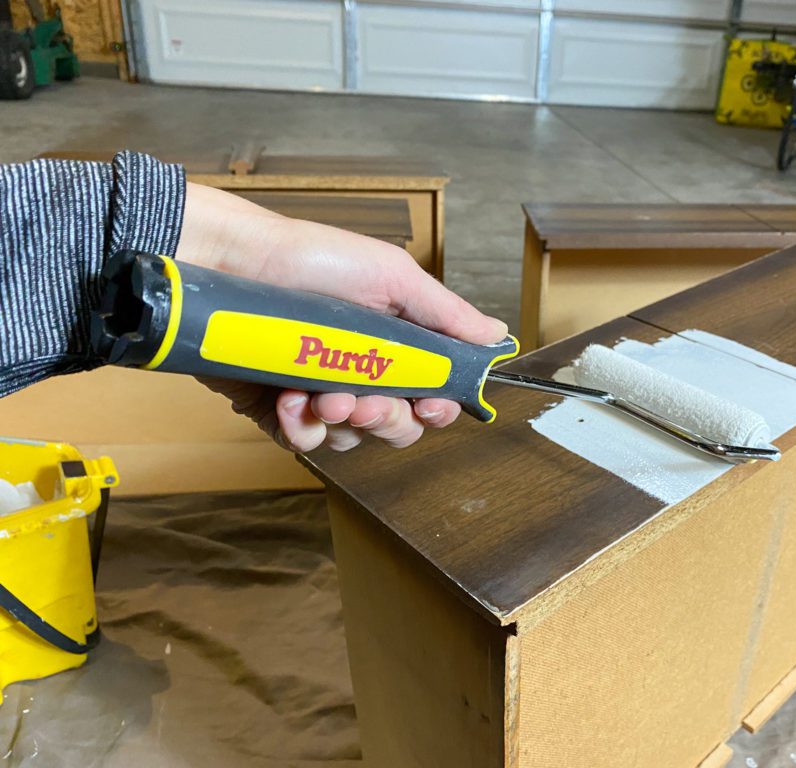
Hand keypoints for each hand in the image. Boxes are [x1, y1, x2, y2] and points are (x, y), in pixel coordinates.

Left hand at [174, 183, 507, 452]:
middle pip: (396, 426)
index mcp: (395, 345)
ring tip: (320, 392)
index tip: (431, 403)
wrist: (233, 263)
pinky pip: (301, 441)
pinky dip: (298, 427)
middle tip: (367, 401)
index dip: (436, 408)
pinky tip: (288, 399)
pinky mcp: (276, 407)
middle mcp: (361, 373)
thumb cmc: (313, 259)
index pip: (430, 395)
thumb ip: (445, 314)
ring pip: (351, 439)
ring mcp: (318, 392)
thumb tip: (496, 336)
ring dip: (341, 421)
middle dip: (387, 420)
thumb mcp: (391, 277)